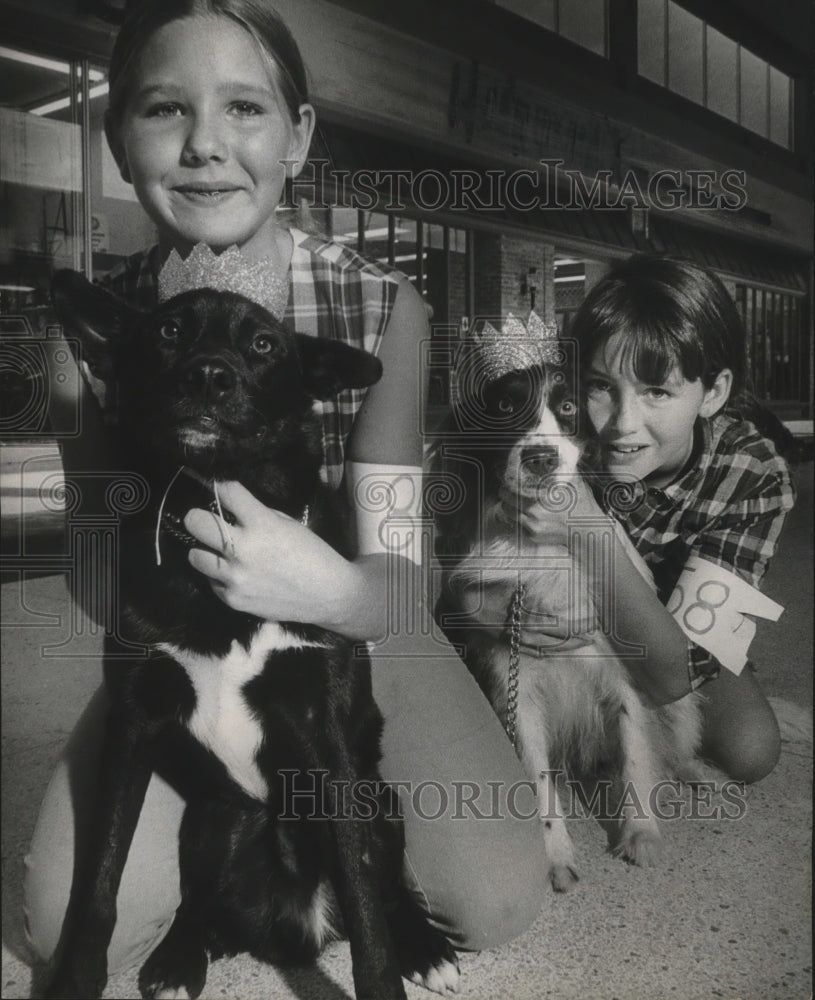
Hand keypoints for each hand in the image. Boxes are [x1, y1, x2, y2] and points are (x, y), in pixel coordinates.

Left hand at [183, 480, 356, 624]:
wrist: (329, 594)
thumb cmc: (312, 554)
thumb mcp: (287, 524)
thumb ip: (257, 515)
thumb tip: (231, 510)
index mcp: (262, 525)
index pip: (226, 493)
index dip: (221, 487)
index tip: (219, 489)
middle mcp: (243, 550)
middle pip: (195, 523)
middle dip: (198, 517)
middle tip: (205, 520)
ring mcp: (235, 578)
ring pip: (194, 556)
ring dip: (205, 550)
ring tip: (218, 551)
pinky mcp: (233, 600)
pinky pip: (211, 582)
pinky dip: (219, 576)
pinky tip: (237, 574)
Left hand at [497, 473, 608, 545]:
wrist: (589, 530)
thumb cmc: (582, 504)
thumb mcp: (572, 481)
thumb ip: (558, 468)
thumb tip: (549, 452)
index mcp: (542, 495)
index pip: (512, 486)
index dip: (509, 481)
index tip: (510, 478)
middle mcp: (534, 512)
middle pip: (505, 500)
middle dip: (506, 493)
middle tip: (509, 488)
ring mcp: (533, 526)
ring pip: (508, 513)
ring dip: (509, 505)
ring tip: (515, 499)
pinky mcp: (533, 536)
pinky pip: (517, 524)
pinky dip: (517, 517)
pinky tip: (525, 511)